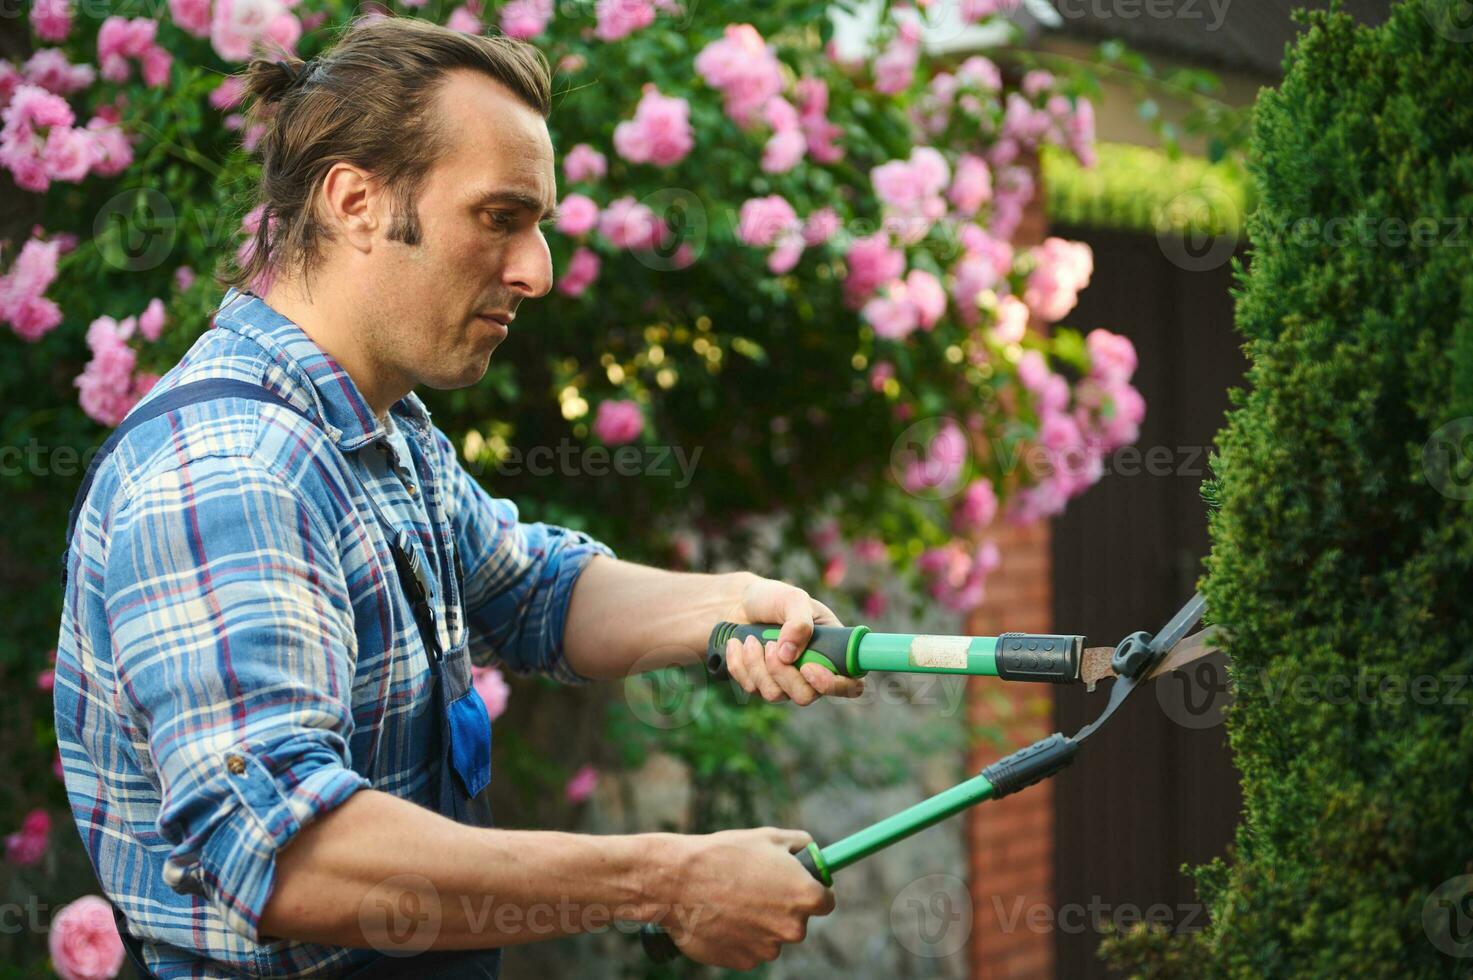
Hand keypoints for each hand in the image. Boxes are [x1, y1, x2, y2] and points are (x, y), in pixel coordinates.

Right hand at [663, 827, 834, 969]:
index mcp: (804, 896)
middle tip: (757, 887)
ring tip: (732, 898)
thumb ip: (800, 845)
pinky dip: (739, 935)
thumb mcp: (768, 837)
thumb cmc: (724, 855)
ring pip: (771, 935)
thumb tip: (811, 852)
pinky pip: (749, 948)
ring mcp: (768, 948)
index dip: (813, 890)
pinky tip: (721, 915)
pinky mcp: (744, 962)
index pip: (826, 901)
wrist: (678, 883)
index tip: (799, 884)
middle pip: (797, 920)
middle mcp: (792, 928)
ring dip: (759, 922)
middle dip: (782, 906)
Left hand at [723, 576, 864, 703]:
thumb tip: (789, 655)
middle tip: (770, 645)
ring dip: (757, 665)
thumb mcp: (793, 599)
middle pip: (805, 696)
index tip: (809, 668)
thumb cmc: (775, 598)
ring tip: (750, 639)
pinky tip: (738, 644)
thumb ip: (799, 622)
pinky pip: (750, 687)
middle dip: (783, 673)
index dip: (834, 686)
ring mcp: (786, 683)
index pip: (851, 685)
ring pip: (774, 695)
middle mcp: (812, 674)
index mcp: (833, 652)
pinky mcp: (761, 685)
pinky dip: (739, 663)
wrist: (740, 603)